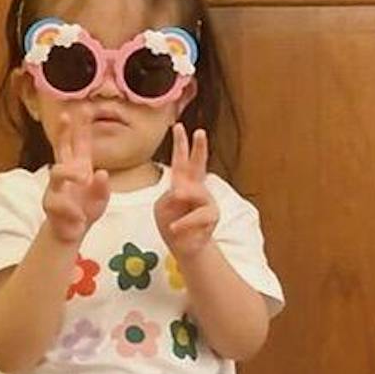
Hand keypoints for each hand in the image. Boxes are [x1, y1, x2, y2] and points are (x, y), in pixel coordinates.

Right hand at [42, 105, 110, 245]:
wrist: (71, 231)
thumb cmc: (86, 208)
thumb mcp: (101, 198)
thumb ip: (102, 187)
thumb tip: (101, 174)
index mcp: (79, 167)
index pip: (79, 144)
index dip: (80, 127)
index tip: (82, 108)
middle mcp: (65, 173)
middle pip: (60, 147)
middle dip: (62, 131)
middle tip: (65, 115)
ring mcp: (55, 187)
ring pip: (57, 172)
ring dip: (71, 173)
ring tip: (84, 178)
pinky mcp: (50, 204)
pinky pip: (60, 203)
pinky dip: (74, 211)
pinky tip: (81, 218)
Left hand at [154, 121, 218, 260]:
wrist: (185, 247)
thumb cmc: (172, 223)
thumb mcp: (162, 207)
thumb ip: (170, 196)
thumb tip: (182, 191)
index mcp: (182, 182)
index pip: (180, 160)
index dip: (180, 144)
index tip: (177, 126)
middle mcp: (197, 188)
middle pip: (199, 165)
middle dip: (199, 148)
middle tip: (200, 131)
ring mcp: (207, 201)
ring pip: (197, 192)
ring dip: (186, 193)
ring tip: (177, 194)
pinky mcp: (211, 216)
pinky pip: (198, 215)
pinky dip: (184, 222)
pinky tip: (174, 228)